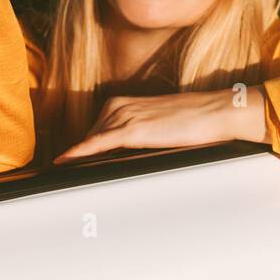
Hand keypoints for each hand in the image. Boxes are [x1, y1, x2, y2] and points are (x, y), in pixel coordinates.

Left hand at [52, 86, 269, 164]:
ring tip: (65, 175)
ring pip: (91, 141)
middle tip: (67, 177)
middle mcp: (118, 106)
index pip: (94, 131)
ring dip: (79, 159)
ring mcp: (124, 116)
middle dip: (81, 156)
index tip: (66, 163)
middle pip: (89, 137)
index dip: (82, 149)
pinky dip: (79, 152)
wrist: (214, 112)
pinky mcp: (132, 129)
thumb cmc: (193, 120)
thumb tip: (124, 155)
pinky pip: (98, 143)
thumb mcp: (157, 124)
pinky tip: (65, 161)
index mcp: (122, 103)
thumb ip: (138, 134)